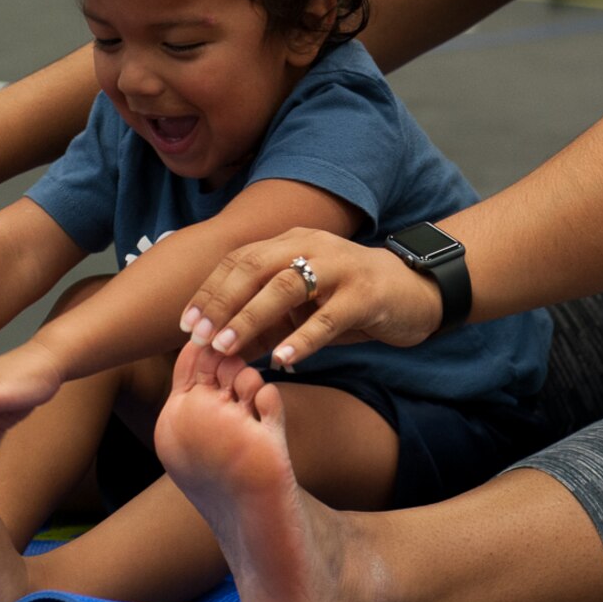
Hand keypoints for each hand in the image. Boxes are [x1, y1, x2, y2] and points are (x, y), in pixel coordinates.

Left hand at [178, 228, 442, 369]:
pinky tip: (282, 360)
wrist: (416, 292)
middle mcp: (312, 245)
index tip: (186, 324)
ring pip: (286, 287)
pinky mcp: (366, 294)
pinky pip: (328, 316)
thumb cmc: (350, 301)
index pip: (239, 259)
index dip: (209, 291)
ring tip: (227, 347)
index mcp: (291, 241)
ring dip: (251, 318)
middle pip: (254, 266)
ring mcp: (340, 267)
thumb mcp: (304, 305)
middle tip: (199, 337)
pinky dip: (302, 339)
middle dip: (221, 302)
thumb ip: (266, 319)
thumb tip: (219, 347)